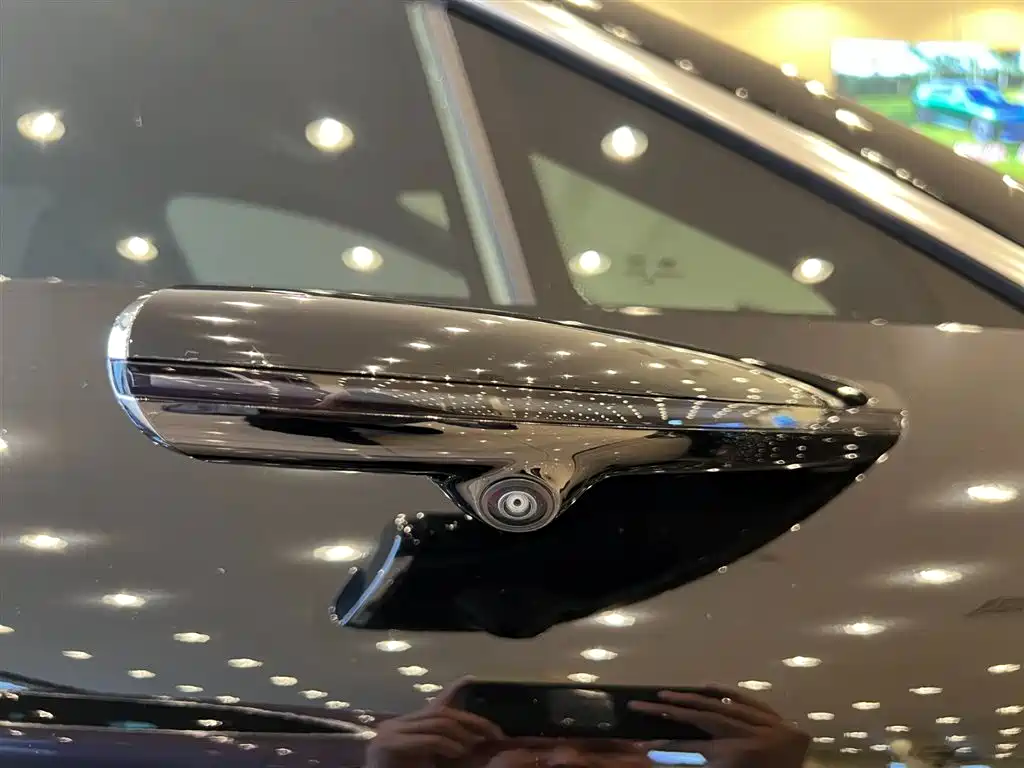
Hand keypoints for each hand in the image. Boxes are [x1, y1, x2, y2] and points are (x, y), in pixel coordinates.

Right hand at [366, 684, 504, 767]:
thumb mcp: (427, 760)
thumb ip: (443, 746)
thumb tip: (471, 740)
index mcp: (407, 727)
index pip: (435, 704)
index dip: (454, 689)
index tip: (471, 679)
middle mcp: (398, 724)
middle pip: (441, 713)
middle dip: (471, 721)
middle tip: (493, 732)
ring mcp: (391, 732)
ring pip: (437, 722)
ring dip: (461, 734)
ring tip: (475, 745)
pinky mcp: (389, 745)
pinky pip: (428, 739)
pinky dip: (447, 745)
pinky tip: (459, 752)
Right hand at [628, 685, 809, 767]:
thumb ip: (705, 763)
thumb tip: (666, 755)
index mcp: (740, 758)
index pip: (693, 748)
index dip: (666, 745)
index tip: (642, 743)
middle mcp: (751, 737)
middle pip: (703, 718)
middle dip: (672, 710)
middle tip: (644, 704)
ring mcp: (766, 726)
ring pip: (723, 706)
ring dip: (692, 699)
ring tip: (667, 695)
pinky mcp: (779, 720)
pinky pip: (749, 702)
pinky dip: (727, 693)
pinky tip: (707, 686)